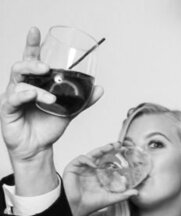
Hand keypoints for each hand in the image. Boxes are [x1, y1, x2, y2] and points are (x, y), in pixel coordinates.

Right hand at [0, 28, 102, 164]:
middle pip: (21, 66)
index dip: (32, 44)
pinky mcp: (8, 110)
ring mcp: (13, 97)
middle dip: (32, 62)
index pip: (31, 59)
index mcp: (35, 82)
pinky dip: (24, 96)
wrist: (39, 148)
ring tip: (52, 98)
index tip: (36, 30)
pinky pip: (13, 98)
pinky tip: (34, 97)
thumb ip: (83, 100)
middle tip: (46, 67)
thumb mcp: (69, 111)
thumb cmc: (48, 126)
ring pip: (19, 82)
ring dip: (37, 88)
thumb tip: (99, 88)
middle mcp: (21, 86)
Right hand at [63, 143, 138, 215]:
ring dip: (101, 149)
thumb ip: (123, 195)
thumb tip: (136, 192)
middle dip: (109, 148)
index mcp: (99, 174)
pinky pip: (81, 159)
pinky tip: (94, 165)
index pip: (108, 161)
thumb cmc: (92, 203)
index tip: (124, 150)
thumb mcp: (111, 198)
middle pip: (101, 155)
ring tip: (110, 147)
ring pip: (92, 154)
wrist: (78, 208)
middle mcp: (91, 169)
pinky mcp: (73, 168)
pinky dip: (88, 160)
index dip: (115, 155)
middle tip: (118, 144)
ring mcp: (82, 168)